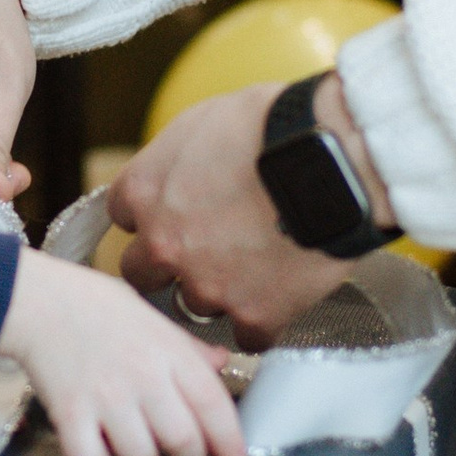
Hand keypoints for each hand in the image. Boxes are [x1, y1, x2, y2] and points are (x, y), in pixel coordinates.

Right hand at [0, 250, 248, 455]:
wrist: (36, 299)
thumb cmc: (95, 306)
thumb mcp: (151, 317)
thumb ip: (187, 348)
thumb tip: (221, 364)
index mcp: (168, 351)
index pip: (213, 404)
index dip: (230, 441)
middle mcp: (142, 375)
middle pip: (183, 441)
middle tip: (183, 455)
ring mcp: (105, 396)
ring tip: (135, 443)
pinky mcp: (69, 413)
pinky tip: (98, 446)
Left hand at [108, 73, 391, 344]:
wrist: (333, 159)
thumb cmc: (277, 126)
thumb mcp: (205, 120)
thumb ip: (178, 159)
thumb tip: (182, 170)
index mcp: (146, 191)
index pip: (123, 216)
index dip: (153, 215)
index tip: (174, 214)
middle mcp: (165, 244)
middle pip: (143, 273)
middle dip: (168, 265)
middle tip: (204, 252)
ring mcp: (208, 284)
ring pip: (195, 305)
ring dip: (219, 291)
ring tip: (257, 266)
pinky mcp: (254, 314)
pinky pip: (249, 335)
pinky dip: (262, 320)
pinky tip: (281, 298)